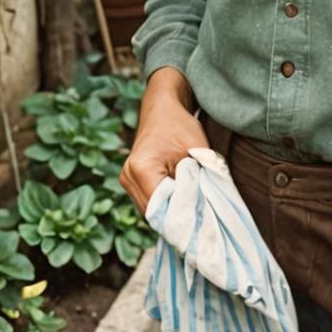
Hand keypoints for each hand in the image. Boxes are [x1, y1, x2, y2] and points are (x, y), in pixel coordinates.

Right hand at [120, 67, 208, 214]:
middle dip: (177, 217)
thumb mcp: (197, 151)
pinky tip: (181, 200)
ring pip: (151, 212)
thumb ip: (199, 180)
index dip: (182, 218)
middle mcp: (128, 176)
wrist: (163, 107)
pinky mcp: (131, 182)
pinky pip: (149, 203)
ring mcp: (126, 180)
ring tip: (192, 208)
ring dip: (170, 212)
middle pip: (154, 214)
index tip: (202, 224)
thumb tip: (204, 211)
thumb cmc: (182, 125)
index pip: (161, 207)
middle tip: (201, 219)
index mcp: (142, 167)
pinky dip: (165, 205)